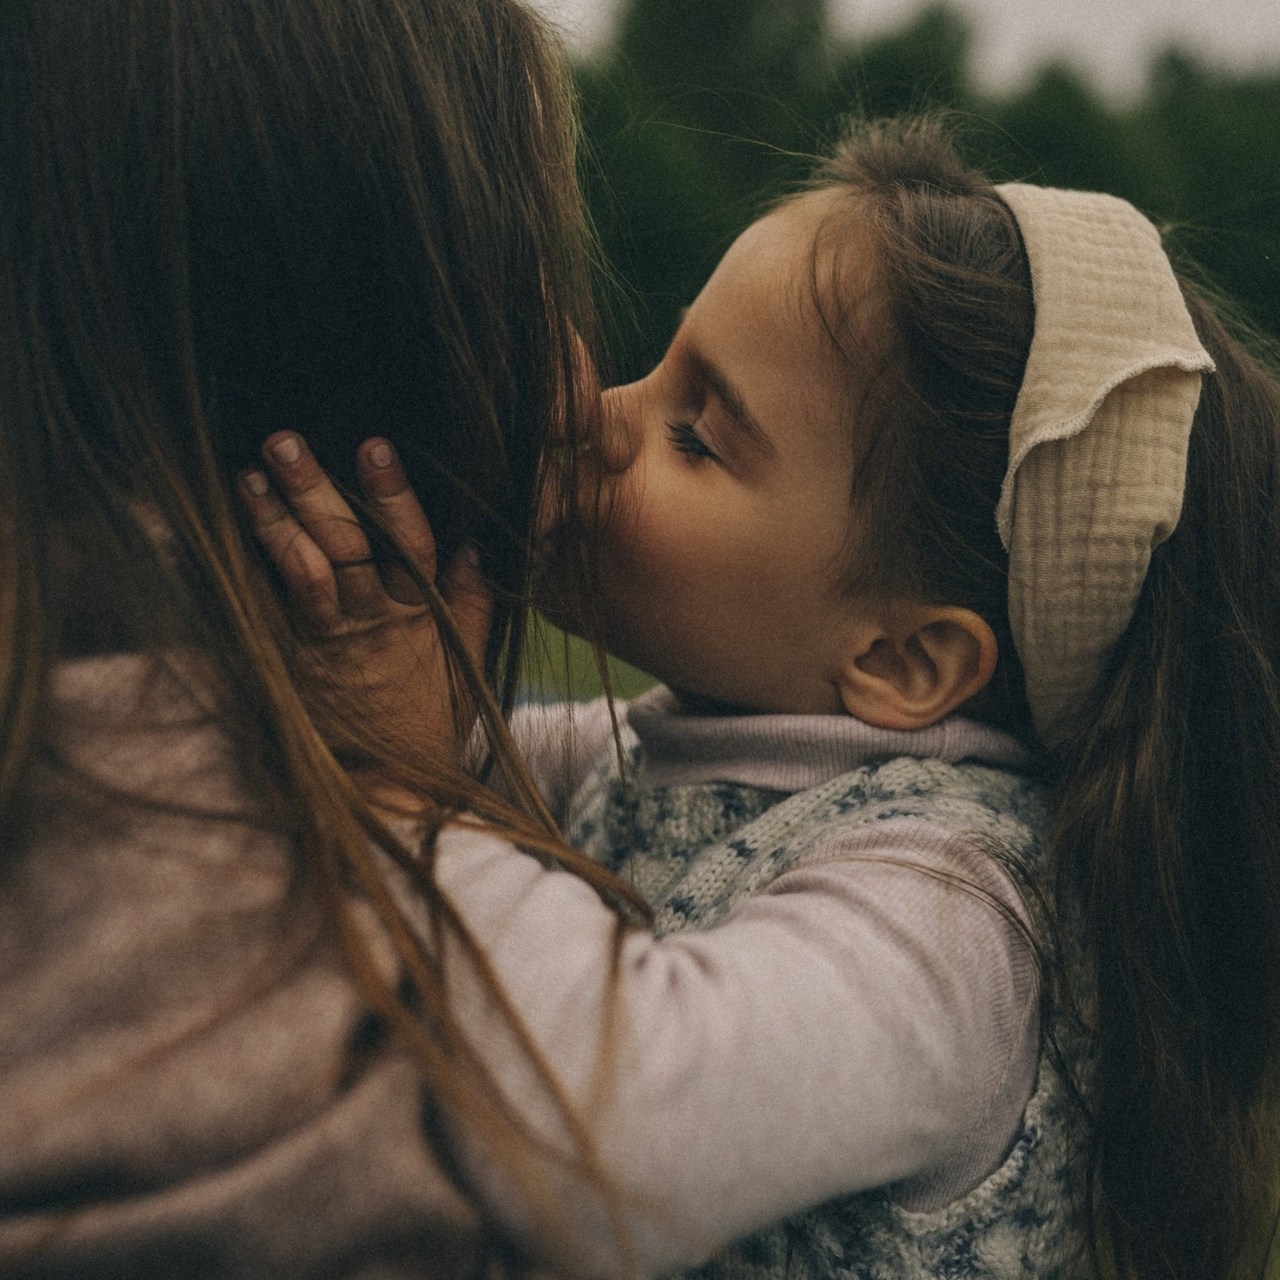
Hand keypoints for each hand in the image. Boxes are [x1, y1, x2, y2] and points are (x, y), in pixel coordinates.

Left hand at [239, 432, 491, 794]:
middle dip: (316, 491)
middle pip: (347, 548)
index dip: (394, 496)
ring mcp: (327, 645)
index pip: (413, 545)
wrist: (389, 788)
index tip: (374, 447)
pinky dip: (244, 573)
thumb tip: (473, 543)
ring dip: (272, 524)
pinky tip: (221, 535)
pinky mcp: (291, 665)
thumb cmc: (432, 719)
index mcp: (421, 616)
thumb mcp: (468, 662)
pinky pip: (265, 614)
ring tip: (248, 476)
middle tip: (286, 441)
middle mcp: (373, 623)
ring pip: (302, 575)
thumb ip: (473, 603)